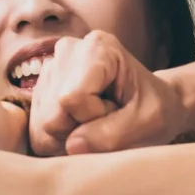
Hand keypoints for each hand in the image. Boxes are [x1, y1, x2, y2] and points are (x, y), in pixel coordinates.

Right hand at [28, 31, 185, 154]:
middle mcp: (68, 51)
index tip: (117, 111)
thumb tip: (71, 146)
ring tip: (98, 120)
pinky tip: (83, 124)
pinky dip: (61, 136)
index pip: (70, 98)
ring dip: (71, 133)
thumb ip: (112, 134)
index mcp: (98, 48)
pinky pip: (38, 129)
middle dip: (80, 128)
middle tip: (108, 118)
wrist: (155, 102)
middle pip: (52, 114)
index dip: (93, 117)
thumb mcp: (146, 123)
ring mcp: (51, 69)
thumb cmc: (156, 109)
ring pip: (42, 123)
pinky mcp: (42, 89)